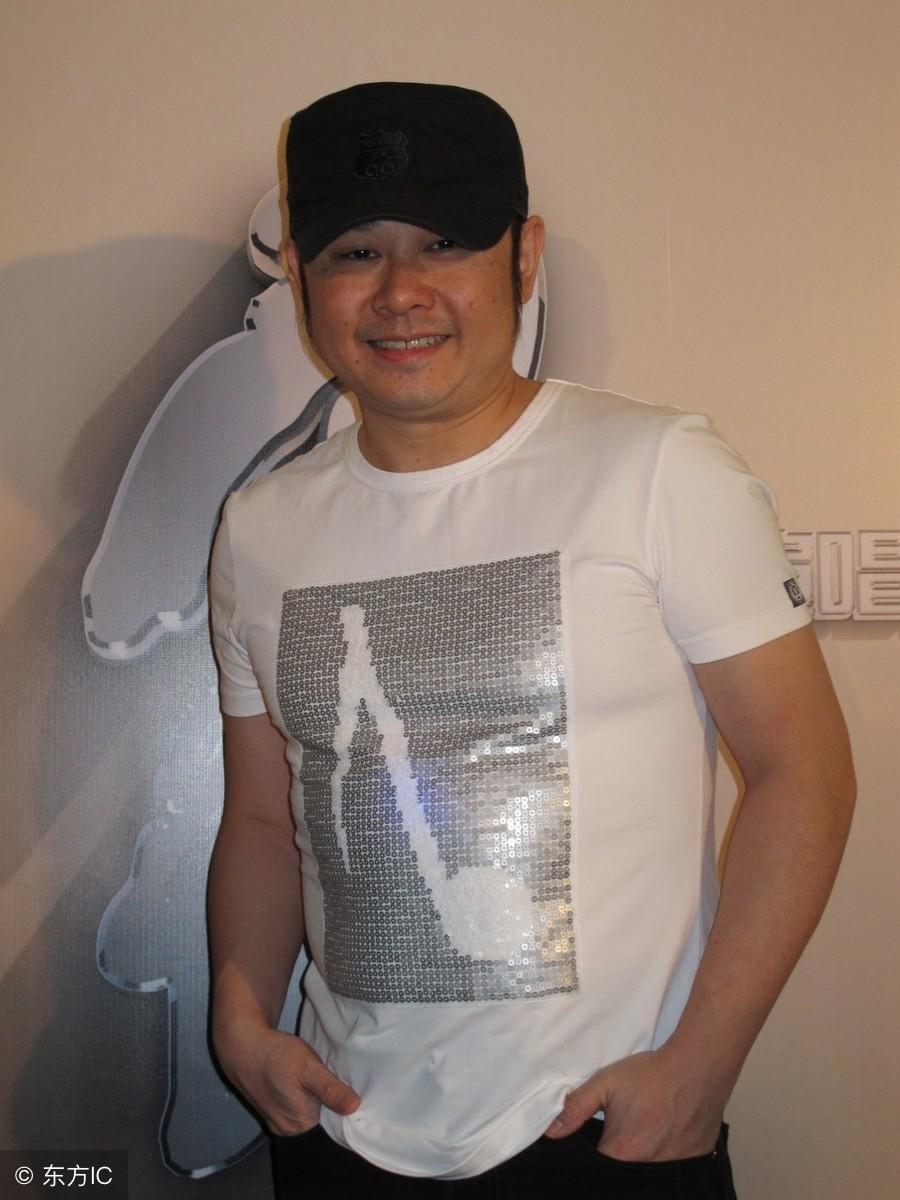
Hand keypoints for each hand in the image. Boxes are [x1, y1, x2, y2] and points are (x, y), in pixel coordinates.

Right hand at [217, 1024, 360, 1135]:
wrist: (243, 1047)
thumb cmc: (277, 1056)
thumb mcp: (308, 1067)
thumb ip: (330, 1089)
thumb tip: (354, 1107)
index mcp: (301, 1125)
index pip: (333, 1130)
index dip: (346, 1114)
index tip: (359, 1098)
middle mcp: (289, 1130)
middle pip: (321, 1124)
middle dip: (333, 1109)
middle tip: (346, 1086)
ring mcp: (278, 1122)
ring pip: (309, 1117)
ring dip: (319, 1103)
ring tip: (328, 1084)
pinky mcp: (273, 1111)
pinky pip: (296, 1112)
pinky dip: (305, 1100)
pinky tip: (309, 1085)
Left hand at [543, 1047, 724, 1162]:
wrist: (697, 1068)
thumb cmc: (651, 1075)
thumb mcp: (606, 1083)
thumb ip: (576, 1106)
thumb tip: (551, 1131)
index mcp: (621, 1152)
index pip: (596, 1169)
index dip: (590, 1158)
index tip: (595, 1141)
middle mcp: (646, 1169)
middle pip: (620, 1174)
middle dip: (615, 1159)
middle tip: (620, 1133)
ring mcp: (671, 1170)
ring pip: (645, 1174)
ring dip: (640, 1157)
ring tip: (641, 1132)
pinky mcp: (691, 1164)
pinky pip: (669, 1171)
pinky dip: (662, 1158)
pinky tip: (662, 1137)